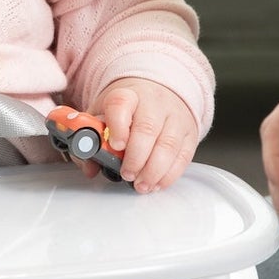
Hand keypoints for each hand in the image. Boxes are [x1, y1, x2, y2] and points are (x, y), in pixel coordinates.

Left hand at [87, 78, 198, 192]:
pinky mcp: (189, 132)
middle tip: (127, 175)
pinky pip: (183, 155)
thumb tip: (89, 166)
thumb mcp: (104, 114)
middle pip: (147, 128)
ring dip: (154, 171)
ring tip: (141, 185)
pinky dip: (170, 174)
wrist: (159, 93)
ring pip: (168, 145)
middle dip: (136, 158)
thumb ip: (92, 139)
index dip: (118, 126)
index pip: (120, 104)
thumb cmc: (129, 109)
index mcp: (127, 95)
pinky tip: (157, 183)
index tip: (115, 145)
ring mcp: (174, 117)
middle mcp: (153, 103)